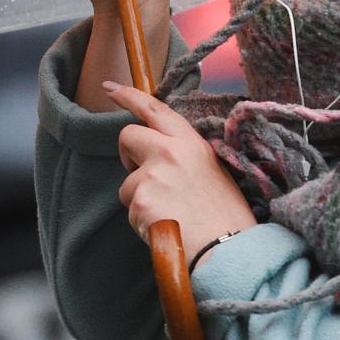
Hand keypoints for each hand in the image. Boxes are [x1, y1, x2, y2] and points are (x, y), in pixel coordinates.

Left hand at [107, 81, 258, 260]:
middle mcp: (169, 152)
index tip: (110, 88)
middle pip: (127, 136)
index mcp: (190, 142)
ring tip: (170, 215)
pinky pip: (131, 210)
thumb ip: (184, 156)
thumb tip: (161, 155)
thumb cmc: (226, 216)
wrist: (228, 250)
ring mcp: (152, 176)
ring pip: (127, 183)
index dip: (129, 96)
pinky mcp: (140, 202)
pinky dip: (142, 222)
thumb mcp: (212, 171)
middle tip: (144, 176)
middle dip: (128, 155)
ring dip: (140, 199)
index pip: (154, 109)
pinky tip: (167, 228)